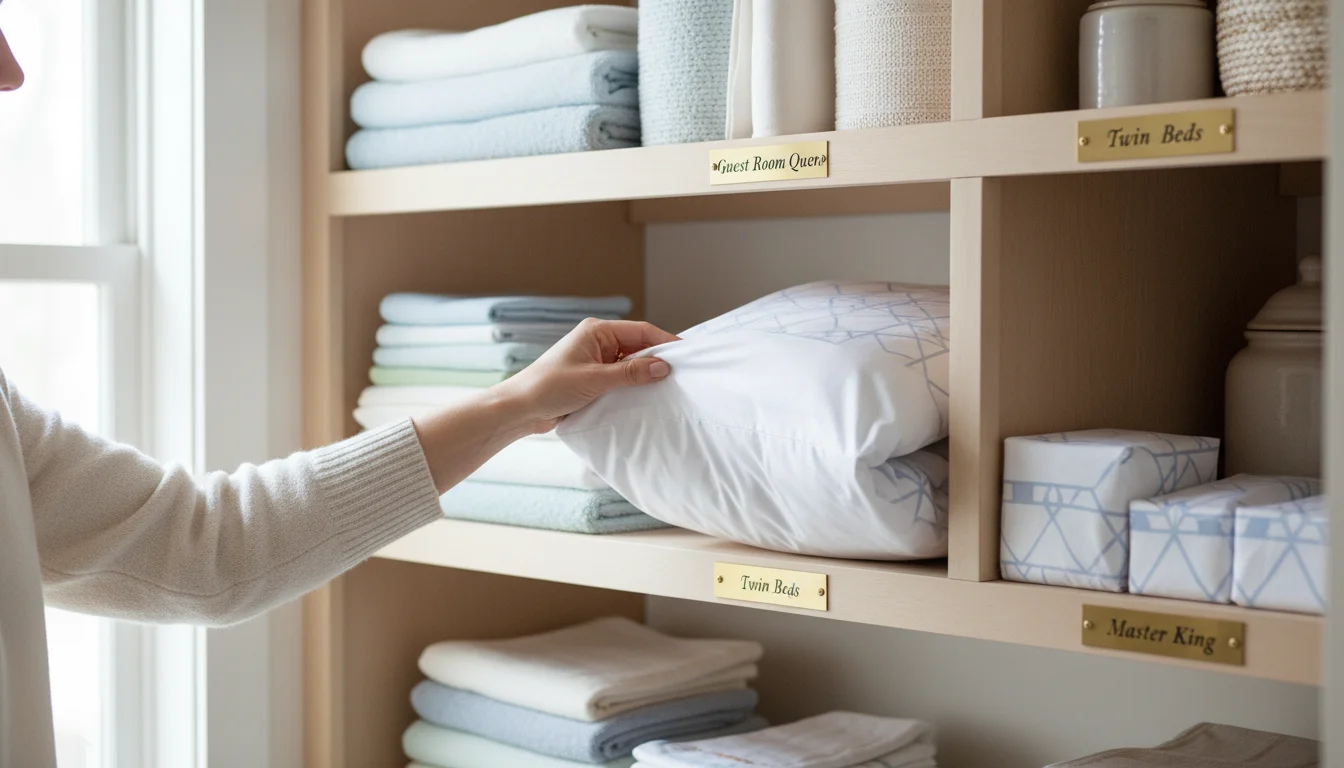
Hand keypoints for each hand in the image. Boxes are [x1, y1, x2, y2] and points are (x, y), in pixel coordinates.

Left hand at [496, 318, 680, 433]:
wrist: (520, 409)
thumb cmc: (550, 387)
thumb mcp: (595, 380)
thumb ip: (630, 373)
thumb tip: (663, 367)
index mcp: (597, 331)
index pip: (641, 331)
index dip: (666, 342)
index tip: (687, 356)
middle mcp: (598, 341)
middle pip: (639, 346)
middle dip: (657, 360)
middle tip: (681, 376)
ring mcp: (596, 360)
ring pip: (631, 364)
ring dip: (644, 375)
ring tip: (666, 389)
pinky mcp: (593, 378)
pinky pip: (621, 378)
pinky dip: (633, 386)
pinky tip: (645, 398)